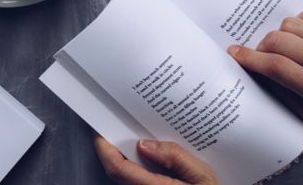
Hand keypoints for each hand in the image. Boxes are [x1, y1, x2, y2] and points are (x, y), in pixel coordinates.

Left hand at [93, 135, 217, 183]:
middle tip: (111, 124)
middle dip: (111, 147)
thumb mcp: (202, 176)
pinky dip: (132, 164)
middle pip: (115, 169)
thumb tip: (144, 143)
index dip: (103, 147)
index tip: (99, 129)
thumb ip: (175, 158)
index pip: (117, 167)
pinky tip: (142, 152)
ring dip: (122, 155)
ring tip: (128, 134)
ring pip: (123, 175)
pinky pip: (133, 178)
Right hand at [228, 6, 302, 127]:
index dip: (248, 58)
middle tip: (261, 55)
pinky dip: (301, 20)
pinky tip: (302, 33)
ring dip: (281, 34)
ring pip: (291, 25)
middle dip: (261, 47)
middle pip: (278, 41)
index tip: (234, 53)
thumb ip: (288, 98)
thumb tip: (261, 77)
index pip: (274, 66)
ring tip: (285, 46)